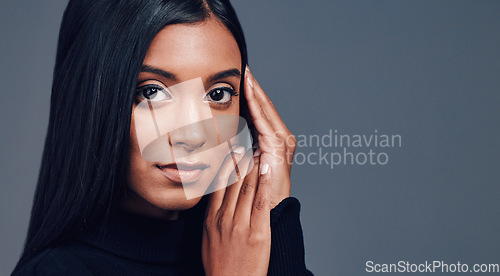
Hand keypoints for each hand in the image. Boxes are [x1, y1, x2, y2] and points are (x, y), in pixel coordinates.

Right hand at [202, 148, 271, 275]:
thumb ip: (212, 219)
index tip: (229, 153)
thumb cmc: (219, 266)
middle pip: (232, 183)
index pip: (218, 186)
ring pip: (247, 188)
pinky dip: (264, 182)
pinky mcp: (258, 232)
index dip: (225, 166)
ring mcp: (241, 225)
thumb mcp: (208, 239)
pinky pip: (261, 201)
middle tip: (244, 145)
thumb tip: (216, 202)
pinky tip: (266, 168)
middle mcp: (224, 218)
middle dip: (239, 161)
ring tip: (256, 151)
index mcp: (211, 219)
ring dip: (253, 167)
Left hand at [244, 66, 295, 208]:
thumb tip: (222, 132)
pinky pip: (264, 120)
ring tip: (247, 74)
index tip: (240, 77)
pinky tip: (249, 91)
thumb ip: (237, 144)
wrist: (265, 211)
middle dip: (254, 87)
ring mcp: (281, 141)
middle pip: (265, 106)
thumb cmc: (251, 191)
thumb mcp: (242, 161)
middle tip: (245, 68)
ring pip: (266, 110)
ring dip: (255, 91)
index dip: (250, 94)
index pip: (260, 111)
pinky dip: (256, 105)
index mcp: (271, 139)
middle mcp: (280, 137)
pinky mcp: (278, 146)